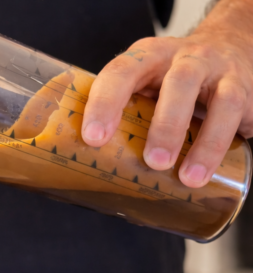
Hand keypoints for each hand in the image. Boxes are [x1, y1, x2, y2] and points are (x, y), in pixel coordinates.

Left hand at [81, 6, 252, 188]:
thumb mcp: (141, 84)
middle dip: (165, 125)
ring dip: (205, 143)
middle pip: (178, 83)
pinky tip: (212, 170)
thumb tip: (83, 166)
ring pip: (221, 102)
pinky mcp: (245, 92)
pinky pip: (241, 117)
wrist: (228, 47)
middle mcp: (185, 59)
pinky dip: (226, 145)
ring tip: (188, 177)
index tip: (93, 137)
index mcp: (147, 57)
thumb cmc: (168, 80)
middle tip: (153, 161)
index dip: (105, 103)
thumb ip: (120, 114)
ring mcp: (219, 73)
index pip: (121, 72)